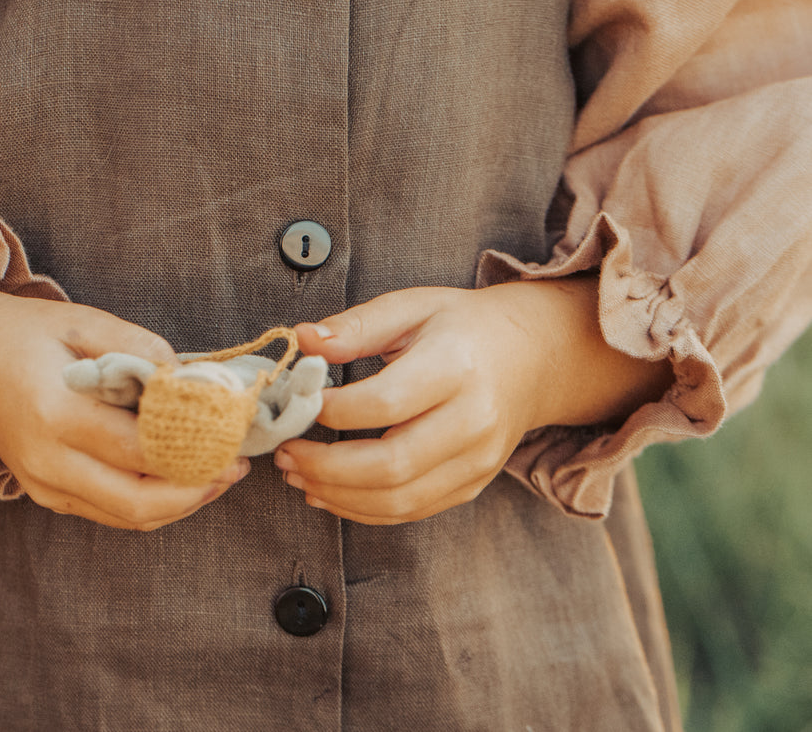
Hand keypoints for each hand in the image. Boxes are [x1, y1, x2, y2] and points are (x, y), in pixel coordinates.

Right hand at [0, 280, 248, 530]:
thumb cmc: (25, 333)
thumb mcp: (84, 322)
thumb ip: (140, 349)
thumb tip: (192, 380)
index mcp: (55, 413)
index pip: (142, 448)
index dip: (196, 446)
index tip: (234, 431)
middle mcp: (46, 460)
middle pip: (139, 501)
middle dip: (197, 490)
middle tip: (236, 466)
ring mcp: (43, 484)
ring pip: (128, 517)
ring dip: (181, 503)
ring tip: (219, 474)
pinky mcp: (45, 494)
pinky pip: (109, 513)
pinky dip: (151, 502)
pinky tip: (180, 478)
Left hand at [274, 277, 673, 524]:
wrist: (533, 357)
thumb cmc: (462, 328)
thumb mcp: (410, 308)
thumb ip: (355, 326)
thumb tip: (301, 341)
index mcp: (457, 366)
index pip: (386, 401)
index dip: (332, 410)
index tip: (297, 403)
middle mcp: (474, 421)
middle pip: (392, 464)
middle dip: (326, 466)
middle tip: (286, 452)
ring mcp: (478, 461)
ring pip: (400, 499)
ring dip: (337, 495)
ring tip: (297, 474)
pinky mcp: (472, 485)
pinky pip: (411, 511)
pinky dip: (362, 509)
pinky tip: (327, 492)